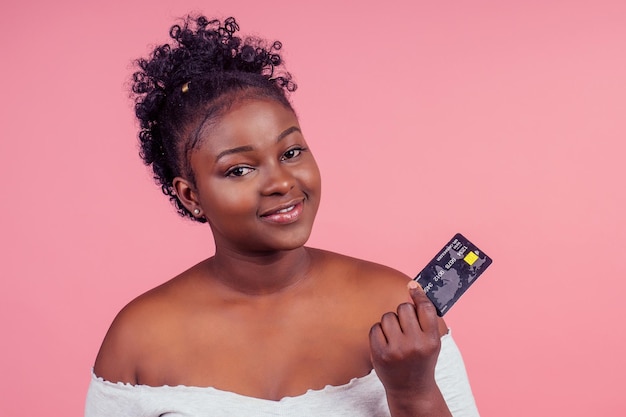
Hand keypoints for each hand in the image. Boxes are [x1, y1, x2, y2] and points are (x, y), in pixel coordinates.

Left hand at [369, 280, 441, 396]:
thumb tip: (412, 286)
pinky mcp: (380, 354)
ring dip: (390, 322)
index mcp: (431, 340)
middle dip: (403, 313)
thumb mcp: (432, 342)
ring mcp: (396, 350)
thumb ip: (425, 318)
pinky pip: (375, 328)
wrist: (411, 389)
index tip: (413, 286)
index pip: (425, 308)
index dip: (418, 294)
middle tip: (405, 326)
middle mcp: (415, 345)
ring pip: (388, 316)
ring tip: (396, 337)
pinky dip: (379, 332)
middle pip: (404, 308)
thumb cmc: (421, 360)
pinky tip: (386, 343)